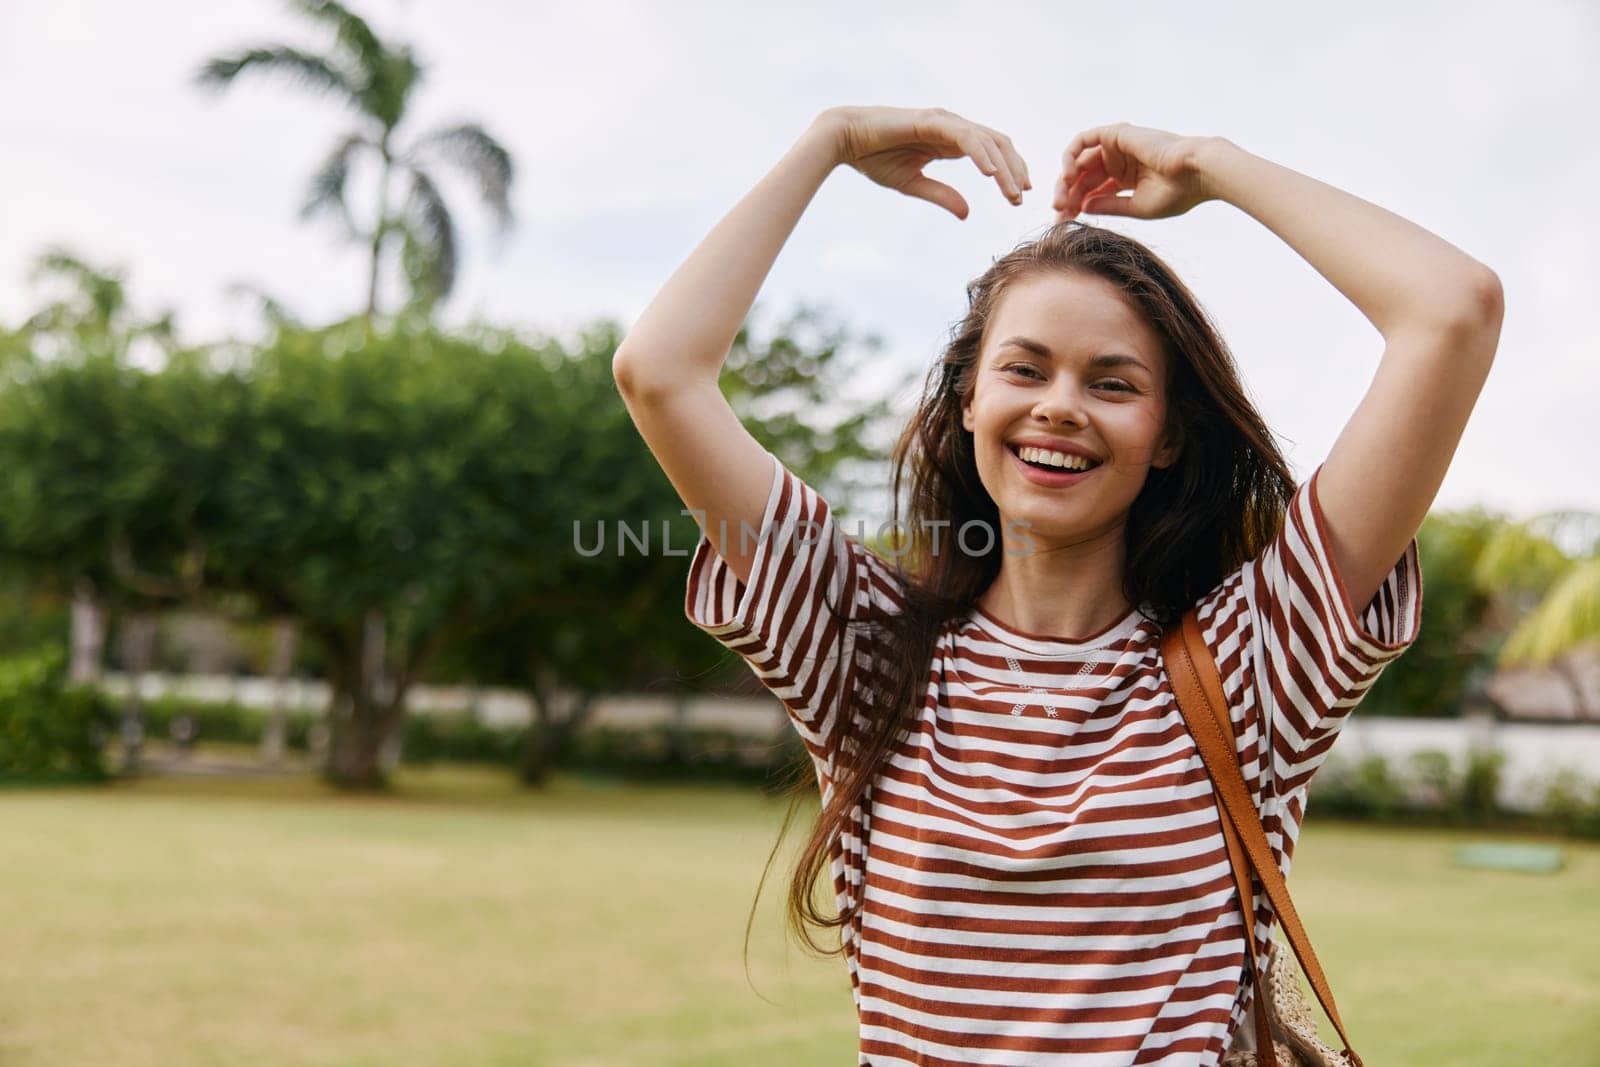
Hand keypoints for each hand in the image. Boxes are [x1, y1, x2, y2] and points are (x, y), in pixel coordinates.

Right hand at [820, 105, 1029, 218]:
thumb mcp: (913, 184)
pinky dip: (981, 154)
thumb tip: (968, 214)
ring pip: (987, 141)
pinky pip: (966, 137)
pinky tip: (991, 174)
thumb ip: (942, 195)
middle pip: (998, 144)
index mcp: (950, 140)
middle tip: (1021, 198)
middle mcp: (953, 126)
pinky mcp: (933, 120)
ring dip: (1004, 168)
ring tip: (1012, 192)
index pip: (992, 152)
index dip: (1010, 172)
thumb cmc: (874, 158)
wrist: (845, 140)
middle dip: (1015, 170)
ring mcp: (944, 120)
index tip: (1018, 197)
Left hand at [1052, 123, 1213, 221]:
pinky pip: (1083, 140)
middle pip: (1082, 178)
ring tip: (1060, 200)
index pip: (1092, 191)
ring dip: (1065, 181)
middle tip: (1058, 214)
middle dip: (1067, 196)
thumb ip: (1108, 206)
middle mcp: (1119, 161)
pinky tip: (1067, 177)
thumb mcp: (1135, 206)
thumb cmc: (1176, 193)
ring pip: (1079, 162)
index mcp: (1126, 178)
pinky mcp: (1115, 133)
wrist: (1197, 173)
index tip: (1064, 223)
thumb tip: (1082, 207)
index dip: (1075, 206)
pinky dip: (1070, 156)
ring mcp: (1117, 147)